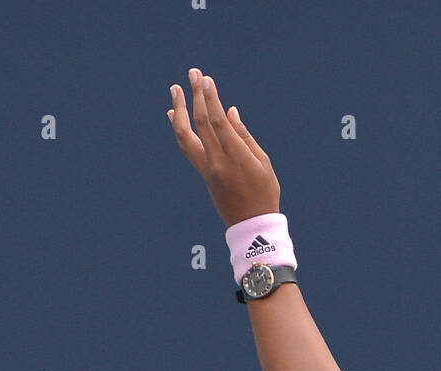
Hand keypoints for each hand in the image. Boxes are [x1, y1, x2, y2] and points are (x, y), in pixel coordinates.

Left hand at [167, 69, 280, 227]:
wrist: (252, 227)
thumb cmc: (264, 194)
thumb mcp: (262, 163)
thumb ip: (244, 136)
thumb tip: (229, 111)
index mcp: (235, 157)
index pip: (217, 121)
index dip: (210, 98)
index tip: (205, 79)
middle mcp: (217, 162)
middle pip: (200, 123)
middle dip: (195, 95)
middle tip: (192, 73)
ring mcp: (207, 169)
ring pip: (186, 136)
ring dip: (179, 111)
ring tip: (175, 91)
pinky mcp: (204, 174)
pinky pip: (187, 147)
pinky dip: (181, 129)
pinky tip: (176, 115)